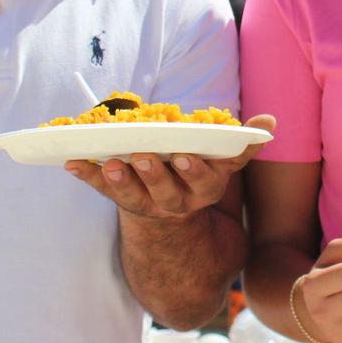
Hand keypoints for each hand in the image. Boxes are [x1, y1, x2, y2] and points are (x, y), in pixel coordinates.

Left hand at [65, 113, 274, 218]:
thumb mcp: (222, 162)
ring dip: (121, 180)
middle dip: (155, 174)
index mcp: (206, 187)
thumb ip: (242, 142)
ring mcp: (149, 204)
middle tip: (143, 158)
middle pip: (168, 191)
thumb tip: (269, 121)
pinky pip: (104, 191)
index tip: (185, 156)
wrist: (174, 220)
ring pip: (134, 196)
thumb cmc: (197, 174)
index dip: (195, 170)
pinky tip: (72, 162)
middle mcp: (179, 200)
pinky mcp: (123, 201)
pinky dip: (88, 177)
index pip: (205, 179)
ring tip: (109, 164)